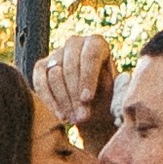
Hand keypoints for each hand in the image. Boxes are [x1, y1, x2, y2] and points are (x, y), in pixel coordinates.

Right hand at [36, 26, 116, 142]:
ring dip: (64, 101)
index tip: (87, 99)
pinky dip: (49, 100)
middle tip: (83, 117)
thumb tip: (122, 79)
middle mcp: (75, 43)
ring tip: (75, 120)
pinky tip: (61, 116)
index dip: (88, 77)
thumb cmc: (108, 99)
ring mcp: (56, 54)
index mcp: (97, 44)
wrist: (92, 110)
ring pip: (54, 74)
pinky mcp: (41, 67)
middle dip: (75, 94)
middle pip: (70, 65)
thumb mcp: (118, 95)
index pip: (90, 54)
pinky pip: (40, 81)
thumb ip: (121, 88)